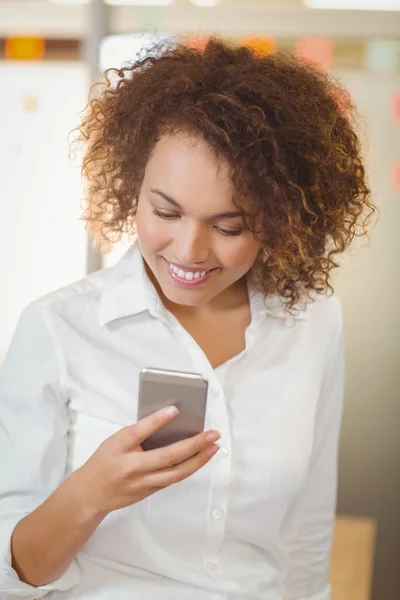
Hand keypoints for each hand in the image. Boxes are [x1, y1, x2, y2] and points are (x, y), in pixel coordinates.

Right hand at [74, 406, 219, 516]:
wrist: (89, 495)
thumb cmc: (104, 462)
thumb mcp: (114, 441)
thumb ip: (138, 432)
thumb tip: (168, 419)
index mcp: (119, 448)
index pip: (139, 432)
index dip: (157, 420)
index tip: (175, 410)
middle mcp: (131, 467)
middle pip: (166, 457)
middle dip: (193, 445)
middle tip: (212, 434)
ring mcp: (142, 483)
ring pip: (175, 473)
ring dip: (198, 460)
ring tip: (213, 447)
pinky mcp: (149, 492)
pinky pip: (172, 480)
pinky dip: (188, 468)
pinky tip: (200, 458)